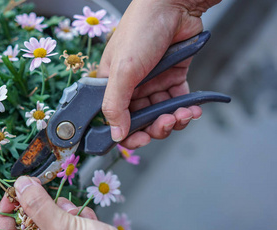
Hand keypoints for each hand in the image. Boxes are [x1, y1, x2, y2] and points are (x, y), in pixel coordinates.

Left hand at [0, 176, 161, 229]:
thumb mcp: (63, 229)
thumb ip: (39, 206)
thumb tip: (20, 187)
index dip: (7, 215)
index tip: (10, 192)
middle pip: (32, 227)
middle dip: (40, 209)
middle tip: (38, 188)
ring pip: (53, 219)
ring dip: (63, 211)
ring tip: (74, 215)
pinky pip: (71, 220)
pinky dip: (78, 215)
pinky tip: (89, 221)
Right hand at [99, 0, 220, 147]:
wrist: (173, 5)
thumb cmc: (141, 31)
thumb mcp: (122, 71)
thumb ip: (116, 105)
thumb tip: (116, 135)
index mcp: (112, 86)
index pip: (115, 119)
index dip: (127, 134)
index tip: (140, 140)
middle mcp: (131, 87)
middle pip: (141, 121)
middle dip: (155, 128)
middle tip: (165, 124)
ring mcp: (153, 83)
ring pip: (161, 114)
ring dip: (173, 119)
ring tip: (184, 114)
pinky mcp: (173, 77)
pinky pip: (178, 101)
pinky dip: (186, 109)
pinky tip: (192, 109)